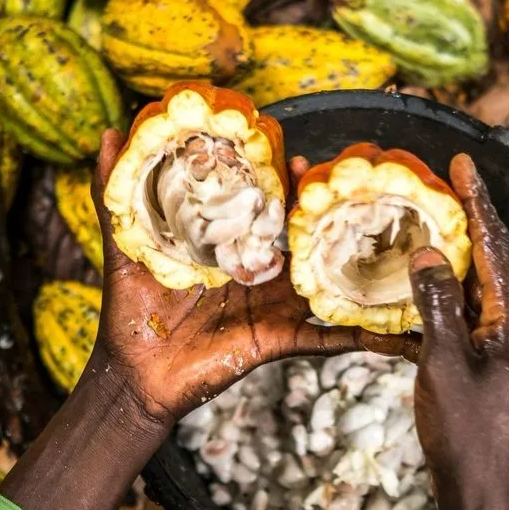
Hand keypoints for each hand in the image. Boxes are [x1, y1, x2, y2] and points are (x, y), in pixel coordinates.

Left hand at [89, 129, 417, 424]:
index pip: (263, 205)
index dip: (281, 179)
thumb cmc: (132, 311)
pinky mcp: (281, 340)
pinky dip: (365, 339)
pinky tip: (400, 331)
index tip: (296, 151)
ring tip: (394, 241)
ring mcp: (275, 305)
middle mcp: (260, 272)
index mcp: (230, 246)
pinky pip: (329, 341)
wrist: (135, 375)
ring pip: (325, 280)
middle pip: (302, 237)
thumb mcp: (125, 246)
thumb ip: (115, 193)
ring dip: (357, 263)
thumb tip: (108, 134)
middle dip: (328, 211)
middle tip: (354, 183)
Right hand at [408, 153, 508, 509]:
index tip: (463, 164)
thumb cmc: (468, 437)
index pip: (495, 248)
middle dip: (471, 222)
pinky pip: (474, 320)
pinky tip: (428, 293)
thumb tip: (428, 252)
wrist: (487, 501)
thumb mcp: (444, 366)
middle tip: (447, 184)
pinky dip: (452, 298)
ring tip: (433, 226)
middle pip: (494, 263)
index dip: (478, 203)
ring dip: (460, 259)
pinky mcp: (497, 373)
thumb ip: (436, 307)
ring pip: (483, 292)